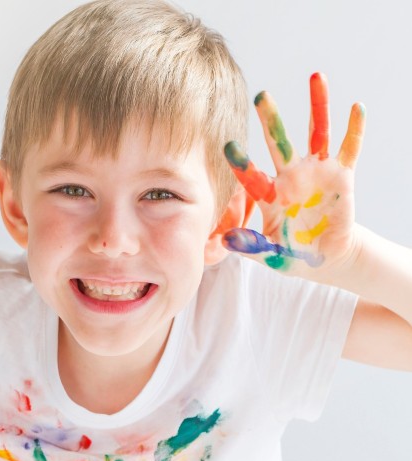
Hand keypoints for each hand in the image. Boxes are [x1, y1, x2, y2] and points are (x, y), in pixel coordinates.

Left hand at [222, 73, 365, 279]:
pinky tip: (356, 106)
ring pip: (316, 133)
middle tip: (262, 95)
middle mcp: (290, 176)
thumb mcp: (271, 255)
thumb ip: (251, 246)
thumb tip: (227, 240)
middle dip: (271, 120)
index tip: (229, 145)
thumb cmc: (293, 254)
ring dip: (317, 106)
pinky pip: (350, 148)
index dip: (241, 162)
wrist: (325, 259)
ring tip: (316, 77)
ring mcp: (316, 172)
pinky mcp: (342, 175)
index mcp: (268, 194)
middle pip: (278, 143)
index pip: (251, 176)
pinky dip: (354, 128)